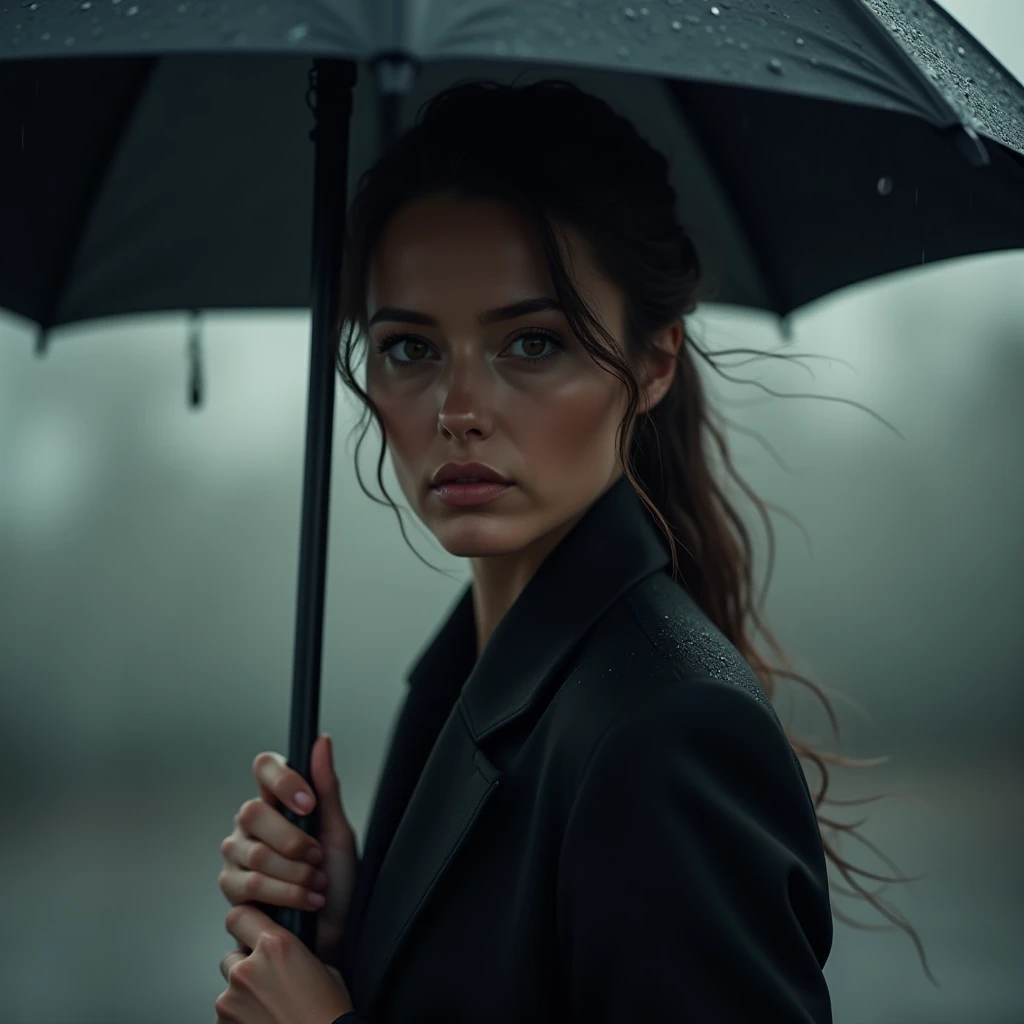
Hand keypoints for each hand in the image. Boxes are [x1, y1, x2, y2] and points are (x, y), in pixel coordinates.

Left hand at [216, 904, 354, 1023]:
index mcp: (275, 945)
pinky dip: (240, 1018)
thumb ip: (294, 955)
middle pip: (231, 956)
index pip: (239, 916)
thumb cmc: (329, 1013)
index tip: (248, 930)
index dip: (244, 923)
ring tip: (269, 1009)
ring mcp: (231, 1000)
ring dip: (243, 995)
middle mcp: (248, 968)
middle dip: (245, 966)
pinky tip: (264, 1021)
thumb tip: (284, 958)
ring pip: (228, 989)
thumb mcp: (321, 967)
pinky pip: (226, 1016)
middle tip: (267, 981)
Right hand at [219, 734, 358, 965]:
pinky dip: (288, 895)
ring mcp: (237, 857)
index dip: (283, 781)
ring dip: (297, 873)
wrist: (335, 932)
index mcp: (277, 802)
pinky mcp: (232, 891)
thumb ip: (327, 788)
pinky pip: (251, 886)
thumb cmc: (339, 881)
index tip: (309, 804)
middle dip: (295, 841)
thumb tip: (321, 741)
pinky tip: (307, 902)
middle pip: (253, 812)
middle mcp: (251, 825)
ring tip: (318, 884)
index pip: (265, 767)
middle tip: (318, 858)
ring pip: (256, 853)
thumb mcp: (338, 832)